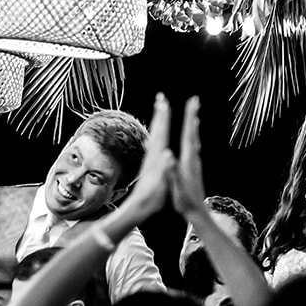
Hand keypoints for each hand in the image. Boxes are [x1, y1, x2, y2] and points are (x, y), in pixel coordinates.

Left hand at [125, 93, 174, 217]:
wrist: (137, 208)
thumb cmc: (151, 199)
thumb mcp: (160, 185)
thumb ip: (164, 170)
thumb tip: (167, 154)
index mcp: (156, 158)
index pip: (161, 133)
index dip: (163, 118)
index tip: (164, 103)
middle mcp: (152, 156)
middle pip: (157, 130)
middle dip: (159, 114)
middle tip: (161, 98)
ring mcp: (150, 159)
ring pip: (155, 135)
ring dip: (158, 122)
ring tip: (161, 110)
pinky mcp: (150, 164)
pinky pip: (155, 144)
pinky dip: (158, 135)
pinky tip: (158, 134)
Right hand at [169, 95, 207, 216]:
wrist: (198, 213)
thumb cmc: (185, 201)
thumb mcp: (177, 188)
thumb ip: (173, 172)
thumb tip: (168, 156)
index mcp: (188, 161)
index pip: (188, 135)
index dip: (189, 118)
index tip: (192, 103)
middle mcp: (194, 159)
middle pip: (193, 134)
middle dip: (193, 116)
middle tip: (194, 101)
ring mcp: (195, 164)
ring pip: (194, 140)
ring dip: (193, 127)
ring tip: (193, 117)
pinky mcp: (194, 169)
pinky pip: (192, 148)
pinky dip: (191, 139)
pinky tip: (190, 140)